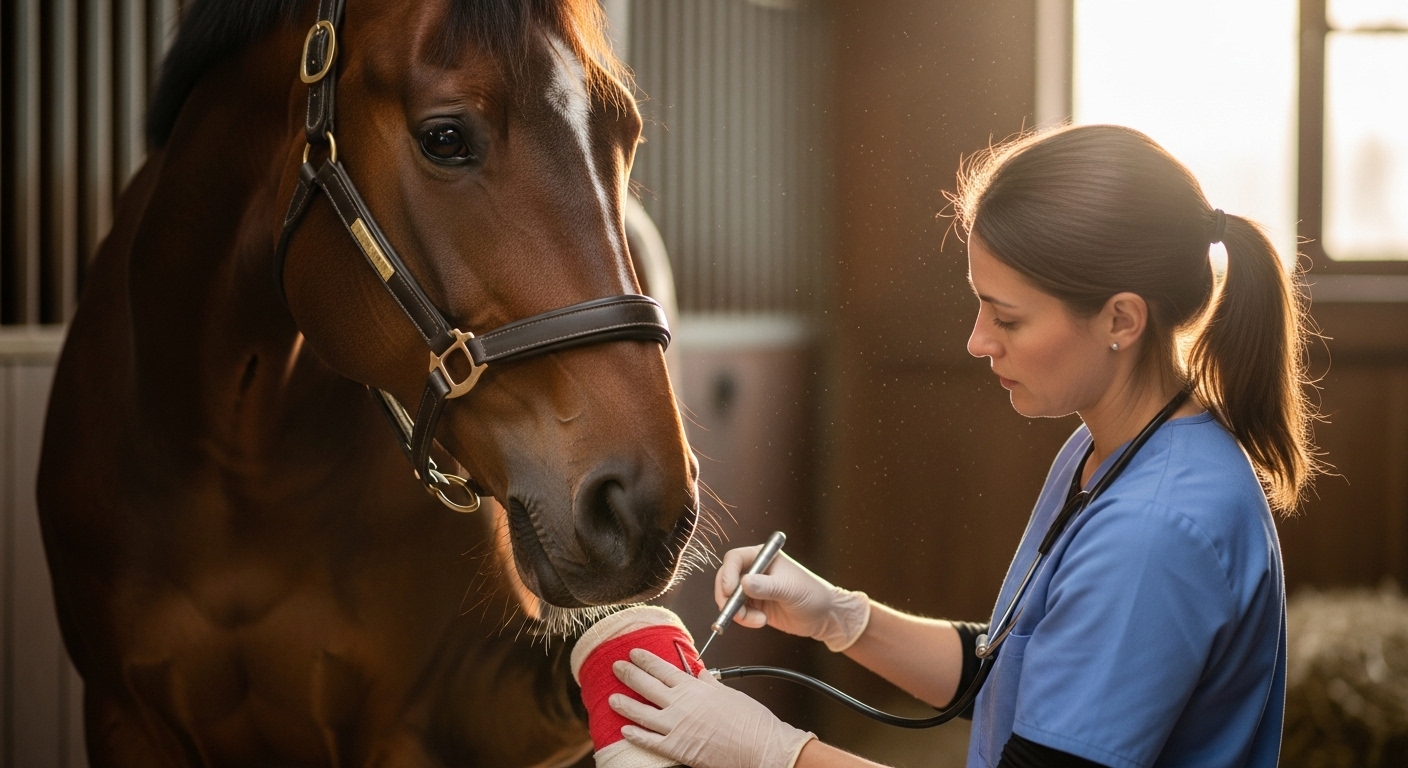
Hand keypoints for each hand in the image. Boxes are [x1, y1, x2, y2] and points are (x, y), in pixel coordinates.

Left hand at [610, 649, 814, 767]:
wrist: (760, 748)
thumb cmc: (750, 721)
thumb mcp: (729, 693)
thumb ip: (709, 683)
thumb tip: (699, 673)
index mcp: (693, 687)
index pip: (661, 668)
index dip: (644, 660)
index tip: (633, 653)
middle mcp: (680, 704)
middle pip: (646, 685)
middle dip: (628, 674)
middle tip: (616, 667)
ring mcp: (675, 726)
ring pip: (641, 713)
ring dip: (624, 704)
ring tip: (611, 699)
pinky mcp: (677, 748)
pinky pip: (649, 741)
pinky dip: (635, 735)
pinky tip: (625, 730)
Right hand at [715, 547, 870, 651]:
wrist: (823, 616)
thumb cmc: (812, 595)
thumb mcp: (790, 589)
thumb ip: (766, 586)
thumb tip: (744, 583)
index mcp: (764, 556)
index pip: (735, 559)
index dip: (727, 573)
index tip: (730, 590)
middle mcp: (755, 570)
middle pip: (726, 578)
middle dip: (727, 597)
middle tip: (734, 612)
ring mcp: (753, 588)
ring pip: (730, 597)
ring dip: (736, 611)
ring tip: (756, 620)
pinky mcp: (753, 605)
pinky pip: (738, 611)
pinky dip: (743, 619)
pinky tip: (760, 622)